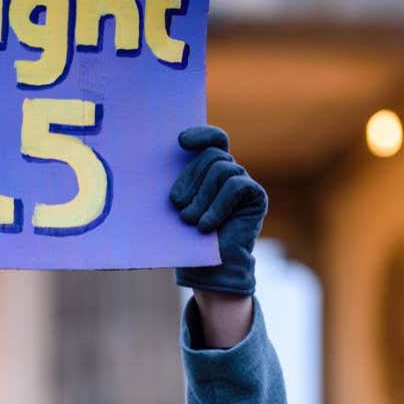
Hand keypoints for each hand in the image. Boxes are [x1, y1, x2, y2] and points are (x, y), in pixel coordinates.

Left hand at [170, 126, 266, 295]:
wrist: (208, 268)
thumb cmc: (185, 237)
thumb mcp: (175, 206)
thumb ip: (175, 185)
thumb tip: (148, 162)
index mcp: (209, 170)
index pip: (213, 140)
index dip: (202, 134)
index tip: (181, 142)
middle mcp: (229, 172)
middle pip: (211, 155)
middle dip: (190, 178)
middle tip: (177, 205)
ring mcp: (244, 183)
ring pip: (222, 169)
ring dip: (201, 196)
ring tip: (190, 220)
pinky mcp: (256, 196)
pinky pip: (236, 186)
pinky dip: (217, 205)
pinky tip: (206, 225)